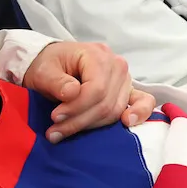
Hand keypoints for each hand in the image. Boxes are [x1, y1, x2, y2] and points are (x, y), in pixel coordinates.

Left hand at [27, 41, 157, 140]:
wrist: (55, 64)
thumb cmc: (49, 65)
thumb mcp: (43, 70)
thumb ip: (56, 81)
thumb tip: (72, 93)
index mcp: (98, 55)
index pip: (96, 89)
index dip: (76, 107)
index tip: (55, 118)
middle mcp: (117, 65)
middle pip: (106, 103)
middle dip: (80, 120)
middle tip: (54, 131)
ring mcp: (125, 79)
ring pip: (115, 110)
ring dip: (92, 126)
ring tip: (64, 132)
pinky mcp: (128, 91)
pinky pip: (143, 102)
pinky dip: (139, 114)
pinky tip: (127, 122)